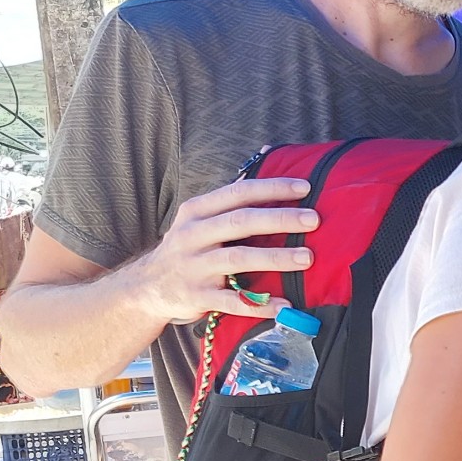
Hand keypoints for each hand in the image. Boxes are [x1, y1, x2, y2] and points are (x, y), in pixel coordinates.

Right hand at [126, 178, 316, 323]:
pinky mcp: (197, 296)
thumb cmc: (187, 247)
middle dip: (280, 219)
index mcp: (197, 212)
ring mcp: (194, 267)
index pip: (238, 194)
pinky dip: (259, 304)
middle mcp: (193, 235)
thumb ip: (231, 198)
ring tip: (308, 258)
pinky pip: (232, 301)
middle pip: (241, 222)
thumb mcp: (199, 219)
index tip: (305, 187)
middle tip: (314, 220)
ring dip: (275, 258)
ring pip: (239, 259)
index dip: (272, 188)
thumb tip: (268, 155)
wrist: (147, 288)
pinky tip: (285, 305)